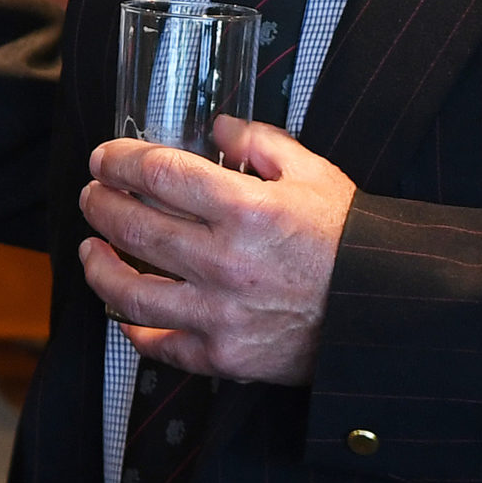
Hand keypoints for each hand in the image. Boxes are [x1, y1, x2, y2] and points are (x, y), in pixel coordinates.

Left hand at [76, 115, 355, 385]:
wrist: (389, 309)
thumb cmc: (352, 240)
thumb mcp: (314, 174)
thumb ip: (259, 143)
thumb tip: (216, 126)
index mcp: (245, 209)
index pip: (157, 173)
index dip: (119, 160)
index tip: (105, 158)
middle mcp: (224, 262)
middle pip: (133, 226)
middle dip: (100, 204)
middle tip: (93, 195)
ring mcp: (220, 313)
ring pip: (129, 291)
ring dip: (99, 266)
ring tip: (92, 249)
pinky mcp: (225, 356)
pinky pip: (160, 345)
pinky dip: (133, 330)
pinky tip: (123, 313)